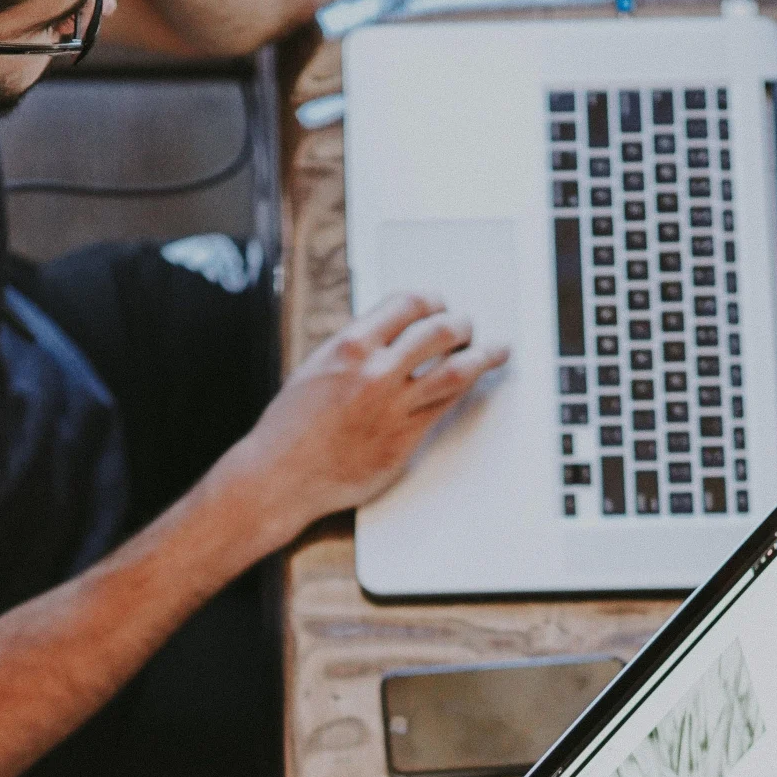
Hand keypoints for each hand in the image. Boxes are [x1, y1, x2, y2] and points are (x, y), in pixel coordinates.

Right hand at [224, 293, 510, 545]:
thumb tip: (390, 333)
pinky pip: (446, 407)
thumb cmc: (291, 426)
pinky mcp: (405, 440)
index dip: (432, 300)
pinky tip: (473, 384)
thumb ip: (356, 349)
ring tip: (496, 350)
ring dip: (483, 355)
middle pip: (439, 331)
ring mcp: (393, 407)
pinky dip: (465, 390)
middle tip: (468, 327)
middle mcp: (375, 372)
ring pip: (456, 370)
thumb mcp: (317, 368)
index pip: (407, 304)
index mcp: (349, 346)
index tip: (439, 304)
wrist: (280, 476)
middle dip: (461, 324)